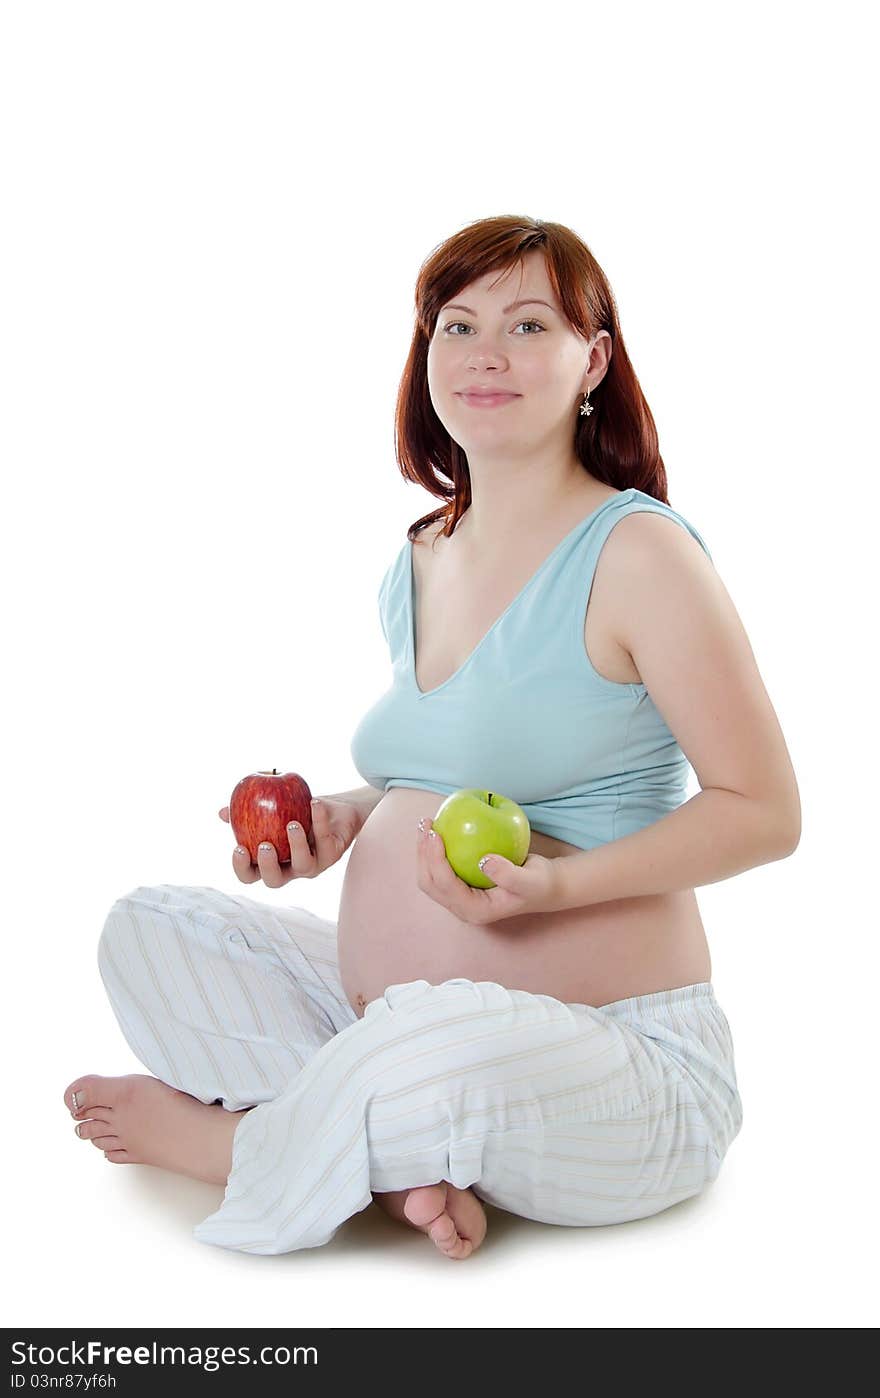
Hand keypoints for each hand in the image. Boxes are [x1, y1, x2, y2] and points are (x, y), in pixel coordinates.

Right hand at [218, 798, 361, 888]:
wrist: (339, 810)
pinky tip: (314, 803)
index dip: (242, 868)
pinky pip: (325, 840)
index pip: (251, 875)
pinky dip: (319, 820)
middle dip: (267, 866)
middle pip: (274, 881)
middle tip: (264, 846)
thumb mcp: (271, 809)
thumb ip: (246, 812)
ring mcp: (314, 865)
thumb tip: (222, 813)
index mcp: (272, 862)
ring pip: (304, 866)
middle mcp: (291, 869)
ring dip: (297, 846)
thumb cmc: (300, 812)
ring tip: (292, 824)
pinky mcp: (333, 854)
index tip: (238, 848)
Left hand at [415, 818, 561, 924]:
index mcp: (474, 910)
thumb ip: (509, 874)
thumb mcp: (531, 880)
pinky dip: (434, 848)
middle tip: (426, 824)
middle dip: (422, 854)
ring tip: (426, 823)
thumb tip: (484, 861)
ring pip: (430, 876)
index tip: (435, 833)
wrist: (544, 886)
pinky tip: (439, 826)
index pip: (445, 885)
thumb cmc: (539, 883)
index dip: (434, 859)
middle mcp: (462, 907)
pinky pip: (440, 867)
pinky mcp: (460, 886)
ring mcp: (459, 898)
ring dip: (423, 850)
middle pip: (430, 882)